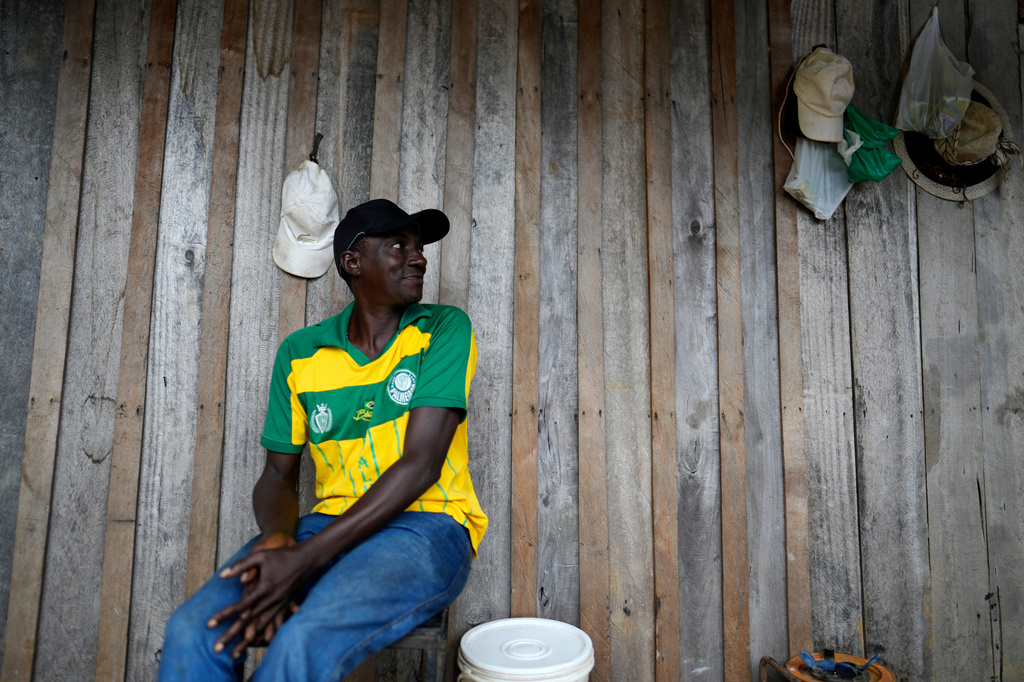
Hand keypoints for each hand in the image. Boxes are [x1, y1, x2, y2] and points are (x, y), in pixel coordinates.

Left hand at [207, 534, 308, 656]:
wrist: (307, 558)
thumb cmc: (283, 555)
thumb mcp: (261, 555)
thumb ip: (241, 565)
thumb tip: (222, 575)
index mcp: (264, 589)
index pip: (240, 606)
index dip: (224, 615)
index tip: (209, 624)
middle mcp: (271, 600)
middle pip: (248, 622)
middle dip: (231, 635)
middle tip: (216, 649)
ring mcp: (279, 604)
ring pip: (261, 627)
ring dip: (247, 641)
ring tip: (235, 654)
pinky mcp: (284, 605)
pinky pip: (275, 624)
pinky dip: (268, 635)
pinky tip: (262, 644)